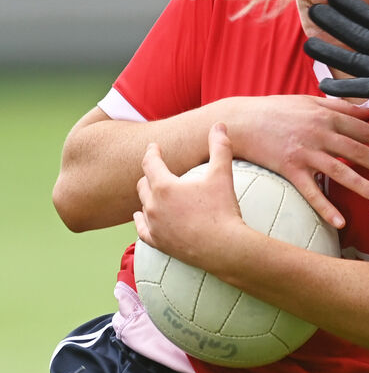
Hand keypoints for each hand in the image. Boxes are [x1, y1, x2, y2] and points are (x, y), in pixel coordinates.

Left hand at [134, 123, 246, 270]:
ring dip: (147, 196)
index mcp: (164, 186)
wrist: (223, 247)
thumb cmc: (222, 210)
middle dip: (150, 174)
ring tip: (154, 191)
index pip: (150, 163)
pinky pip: (141, 229)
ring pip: (142, 205)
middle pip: (143, 184)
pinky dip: (141, 221)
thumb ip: (220, 147)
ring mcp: (153, 225)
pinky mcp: (158, 242)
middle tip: (157, 169)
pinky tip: (141, 217)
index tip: (155, 147)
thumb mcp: (222, 175)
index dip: (153, 152)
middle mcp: (152, 205)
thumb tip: (220, 125)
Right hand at [219, 94, 368, 227]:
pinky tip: (340, 222)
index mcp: (327, 116)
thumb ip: (341, 106)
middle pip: (358, 151)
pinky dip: (325, 207)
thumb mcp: (309, 100)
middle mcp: (319, 133)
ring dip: (362, 185)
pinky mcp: (289, 169)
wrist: (240, 120)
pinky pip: (311, 191)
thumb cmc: (276, 109)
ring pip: (339, 171)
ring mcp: (305, 152)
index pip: (365, 130)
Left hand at [304, 0, 368, 116]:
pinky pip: (355, 86)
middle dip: (331, 19)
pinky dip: (338, 85)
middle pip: (352, 30)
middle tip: (312, 10)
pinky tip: (321, 82)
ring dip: (327, 49)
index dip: (348, 4)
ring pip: (347, 56)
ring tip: (308, 42)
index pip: (368, 14)